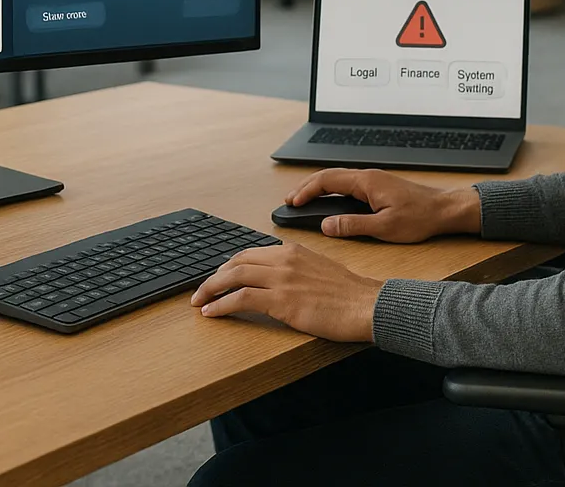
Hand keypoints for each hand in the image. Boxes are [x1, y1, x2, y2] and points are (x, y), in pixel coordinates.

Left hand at [190, 243, 381, 340]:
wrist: (366, 304)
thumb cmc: (349, 293)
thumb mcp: (320, 269)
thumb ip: (297, 269)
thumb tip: (279, 280)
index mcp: (292, 250)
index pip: (250, 253)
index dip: (229, 265)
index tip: (218, 277)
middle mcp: (283, 260)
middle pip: (236, 262)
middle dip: (214, 276)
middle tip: (201, 290)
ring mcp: (281, 279)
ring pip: (233, 277)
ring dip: (210, 289)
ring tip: (198, 302)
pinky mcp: (281, 301)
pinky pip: (241, 299)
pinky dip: (221, 305)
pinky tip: (212, 313)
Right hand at [287, 168, 481, 242]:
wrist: (445, 210)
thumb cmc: (420, 217)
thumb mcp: (384, 227)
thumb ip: (353, 225)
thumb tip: (327, 225)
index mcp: (366, 182)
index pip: (327, 181)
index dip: (306, 191)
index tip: (292, 202)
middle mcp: (368, 177)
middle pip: (328, 176)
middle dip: (306, 187)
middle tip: (289, 201)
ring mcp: (373, 180)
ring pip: (337, 180)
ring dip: (318, 188)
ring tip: (302, 201)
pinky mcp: (378, 187)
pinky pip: (347, 185)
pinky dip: (331, 191)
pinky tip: (327, 201)